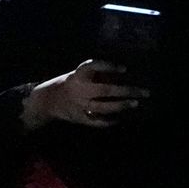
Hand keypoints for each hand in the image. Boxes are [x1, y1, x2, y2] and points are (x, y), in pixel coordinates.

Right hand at [24, 61, 138, 129]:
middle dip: (126, 91)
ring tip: (135, 103)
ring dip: (121, 106)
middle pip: (106, 90)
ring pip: (103, 107)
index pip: (93, 67)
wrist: (44, 101)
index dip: (109, 67)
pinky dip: (108, 121)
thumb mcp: (77, 75)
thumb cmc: (67, 85)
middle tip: (144, 92)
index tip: (124, 69)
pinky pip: (96, 121)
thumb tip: (119, 77)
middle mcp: (78, 90)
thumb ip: (95, 76)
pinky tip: (119, 119)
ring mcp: (79, 105)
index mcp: (77, 76)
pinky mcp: (78, 117)